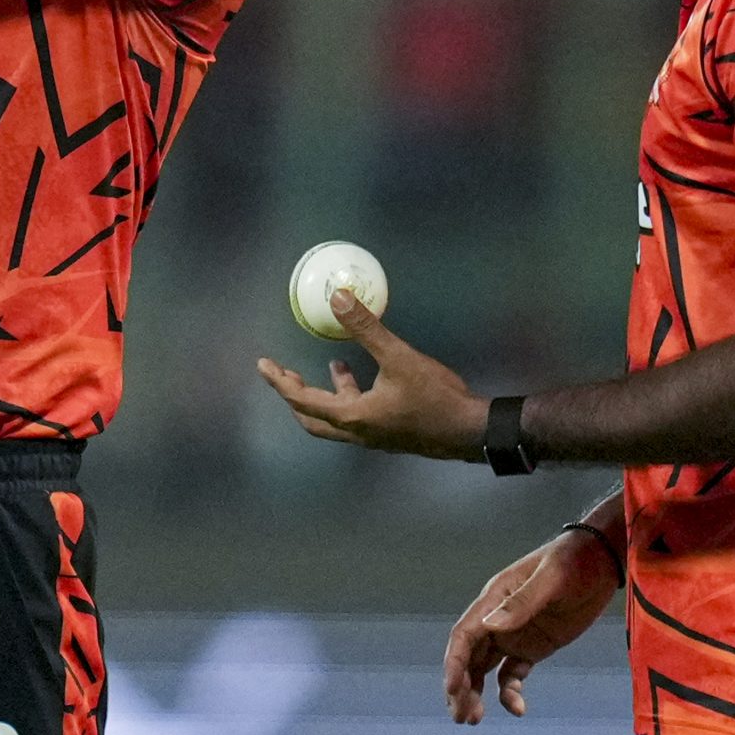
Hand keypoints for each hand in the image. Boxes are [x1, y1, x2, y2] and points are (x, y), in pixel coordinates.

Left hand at [255, 290, 486, 458]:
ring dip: (328, 393)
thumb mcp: (397, 356)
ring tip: (332, 363)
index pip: (302, 401)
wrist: (470, 431)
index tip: (264, 365)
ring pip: (337, 418)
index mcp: (352, 417)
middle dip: (295, 395)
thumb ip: (365, 328)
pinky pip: (359, 415)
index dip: (280, 381)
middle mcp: (358, 432)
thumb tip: (337, 297)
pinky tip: (367, 374)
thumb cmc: (433, 396)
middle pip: (312, 419)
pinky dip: (352, 395)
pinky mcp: (391, 434)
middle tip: (285, 374)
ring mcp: (375, 437)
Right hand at [441, 530, 619, 723]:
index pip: (464, 635)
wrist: (599, 562)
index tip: (452, 690)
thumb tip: (490, 626)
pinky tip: (518, 709)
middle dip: (460, 686)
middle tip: (462, 717)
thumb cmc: (573, 563)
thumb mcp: (551, 579)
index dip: (454, 663)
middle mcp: (496, 619)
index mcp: (494, 599)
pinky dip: (509, 692)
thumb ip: (523, 603)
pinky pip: (511, 674)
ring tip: (473, 720)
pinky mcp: (531, 648)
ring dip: (475, 693)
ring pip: (483, 668)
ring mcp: (513, 634)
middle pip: (468, 657)